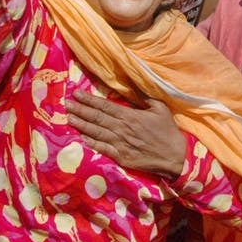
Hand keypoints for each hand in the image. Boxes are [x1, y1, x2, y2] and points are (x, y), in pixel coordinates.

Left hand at [66, 89, 186, 178]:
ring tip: (68, 117)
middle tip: (66, 103)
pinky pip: (102, 148)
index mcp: (130, 116)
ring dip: (81, 124)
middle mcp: (122, 129)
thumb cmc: (167, 131)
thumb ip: (144, 97)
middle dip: (80, 110)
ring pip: (96, 132)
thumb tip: (133, 84)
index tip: (77, 94)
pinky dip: (91, 142)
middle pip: (97, 118)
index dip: (89, 100)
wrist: (175, 157)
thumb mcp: (160, 108)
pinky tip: (81, 137)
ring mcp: (120, 144)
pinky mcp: (121, 157)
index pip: (105, 106)